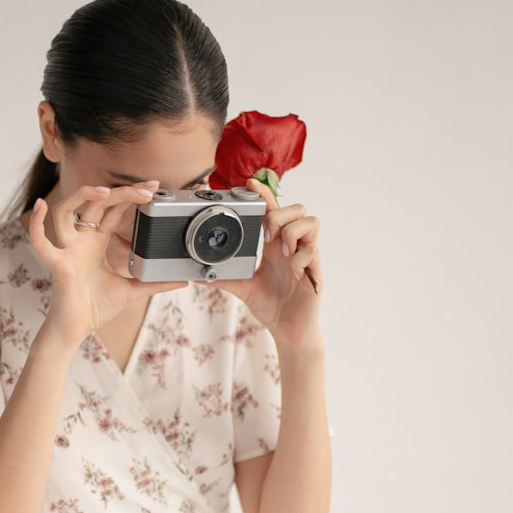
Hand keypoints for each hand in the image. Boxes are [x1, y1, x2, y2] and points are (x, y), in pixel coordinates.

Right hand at [29, 183, 184, 347]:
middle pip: (96, 204)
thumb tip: (182, 281)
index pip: (112, 209)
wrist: (76, 330)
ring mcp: (67, 250)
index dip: (130, 195)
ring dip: (82, 196)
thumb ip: (155, 283)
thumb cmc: (94, 307)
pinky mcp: (58, 266)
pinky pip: (41, 243)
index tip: (153, 188)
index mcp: (96, 242)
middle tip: (147, 188)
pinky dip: (37, 224)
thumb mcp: (132, 290)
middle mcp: (80, 240)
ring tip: (105, 191)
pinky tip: (41, 206)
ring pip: (66, 211)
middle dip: (120, 192)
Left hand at [212, 178, 322, 346]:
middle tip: (268, 237)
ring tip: (283, 252)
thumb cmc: (270, 305)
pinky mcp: (315, 271)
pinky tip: (292, 271)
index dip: (264, 194)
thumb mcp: (243, 288)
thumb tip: (197, 275)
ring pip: (311, 222)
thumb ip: (223, 278)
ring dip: (293, 232)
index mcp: (275, 245)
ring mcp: (306, 256)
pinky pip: (314, 251)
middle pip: (296, 209)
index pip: (272, 211)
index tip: (250, 182)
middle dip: (279, 216)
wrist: (288, 329)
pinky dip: (301, 257)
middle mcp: (291, 246)